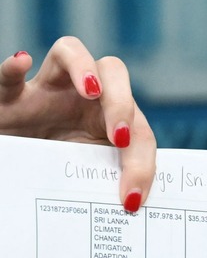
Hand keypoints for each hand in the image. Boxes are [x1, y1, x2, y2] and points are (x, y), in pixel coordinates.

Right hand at [0, 37, 155, 210]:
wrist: (21, 170)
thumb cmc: (61, 170)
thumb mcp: (90, 175)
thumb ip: (110, 180)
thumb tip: (134, 206)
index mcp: (111, 116)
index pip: (138, 126)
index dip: (142, 161)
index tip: (133, 196)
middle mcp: (83, 96)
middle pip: (114, 72)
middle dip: (123, 103)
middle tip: (120, 140)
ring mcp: (47, 90)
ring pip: (71, 50)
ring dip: (84, 67)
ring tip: (91, 92)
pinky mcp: (11, 99)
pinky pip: (10, 77)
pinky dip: (13, 68)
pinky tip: (21, 62)